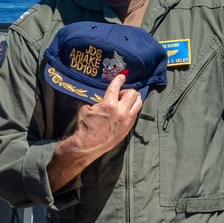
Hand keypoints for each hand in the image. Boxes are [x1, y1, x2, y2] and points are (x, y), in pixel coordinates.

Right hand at [48, 73, 142, 189]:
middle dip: (126, 91)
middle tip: (120, 94)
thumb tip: (99, 92)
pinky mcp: (128, 128)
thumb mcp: (86, 108)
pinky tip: (125, 111)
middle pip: (133, 93)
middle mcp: (121, 111)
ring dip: (133, 99)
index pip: (117, 87)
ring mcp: (127, 120)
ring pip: (138, 103)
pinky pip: (135, 114)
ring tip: (126, 101)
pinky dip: (132, 109)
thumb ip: (95, 98)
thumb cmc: (85, 126)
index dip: (119, 79)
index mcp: (109, 105)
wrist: (88, 146)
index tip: (121, 76)